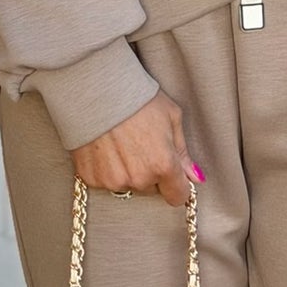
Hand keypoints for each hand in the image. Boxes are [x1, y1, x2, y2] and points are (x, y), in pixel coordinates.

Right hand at [67, 89, 203, 206]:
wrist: (97, 90)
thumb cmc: (138, 99)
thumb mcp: (171, 118)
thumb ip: (183, 152)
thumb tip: (195, 176)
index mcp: (163, 165)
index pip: (177, 196)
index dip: (178, 186)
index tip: (174, 176)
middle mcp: (138, 178)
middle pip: (152, 189)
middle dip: (151, 173)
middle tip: (142, 145)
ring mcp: (113, 180)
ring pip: (128, 185)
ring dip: (128, 172)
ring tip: (123, 143)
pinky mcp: (92, 178)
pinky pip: (107, 182)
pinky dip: (108, 169)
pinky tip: (107, 147)